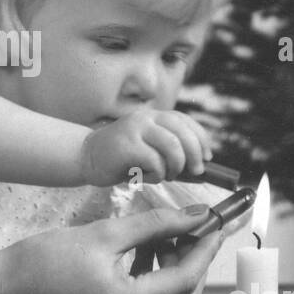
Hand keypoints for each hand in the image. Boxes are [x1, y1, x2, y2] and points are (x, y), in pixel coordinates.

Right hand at [0, 206, 222, 293]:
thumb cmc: (45, 259)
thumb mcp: (103, 234)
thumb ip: (154, 224)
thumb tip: (195, 215)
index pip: (185, 279)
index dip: (204, 249)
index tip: (214, 223)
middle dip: (195, 264)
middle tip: (192, 231)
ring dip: (176, 275)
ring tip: (165, 239)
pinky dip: (155, 286)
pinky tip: (143, 257)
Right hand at [80, 109, 213, 184]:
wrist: (86, 157)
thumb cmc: (122, 159)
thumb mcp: (149, 150)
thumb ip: (171, 154)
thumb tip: (200, 170)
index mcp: (154, 116)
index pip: (186, 122)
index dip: (201, 139)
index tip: (207, 157)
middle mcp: (146, 118)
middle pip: (183, 133)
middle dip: (195, 155)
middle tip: (195, 171)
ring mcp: (135, 130)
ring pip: (172, 146)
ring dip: (176, 166)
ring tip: (168, 176)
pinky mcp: (126, 145)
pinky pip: (154, 160)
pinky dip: (158, 174)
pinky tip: (149, 178)